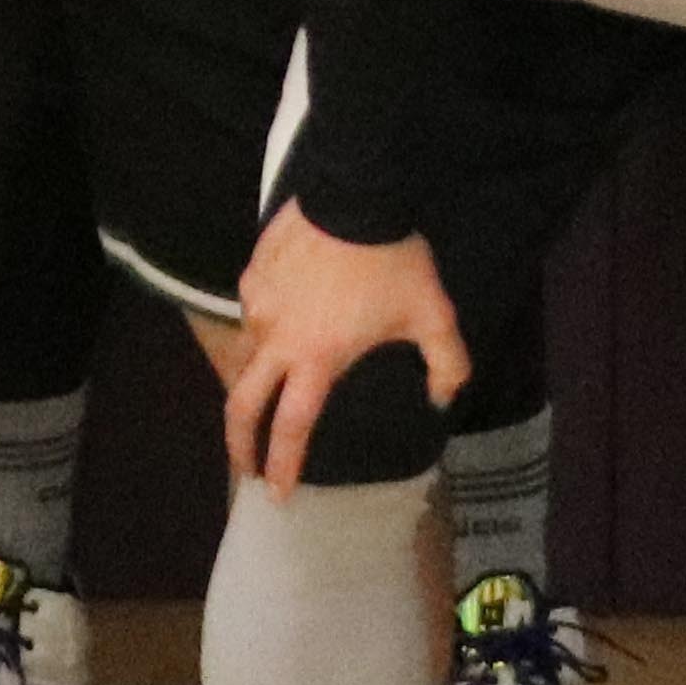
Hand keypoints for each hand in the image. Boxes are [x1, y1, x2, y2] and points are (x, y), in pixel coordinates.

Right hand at [223, 204, 466, 490]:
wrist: (356, 191)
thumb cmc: (395, 260)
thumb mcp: (433, 316)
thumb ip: (446, 364)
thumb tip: (443, 400)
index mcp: (316, 359)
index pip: (291, 427)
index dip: (282, 465)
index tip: (275, 492)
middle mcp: (276, 340)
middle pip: (241, 405)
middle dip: (240, 444)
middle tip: (244, 466)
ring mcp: (258, 306)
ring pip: (243, 356)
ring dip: (249, 383)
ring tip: (260, 396)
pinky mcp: (252, 274)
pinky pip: (250, 310)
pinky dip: (260, 328)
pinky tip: (276, 324)